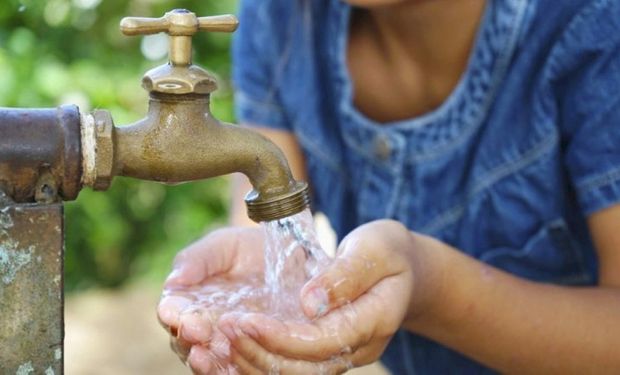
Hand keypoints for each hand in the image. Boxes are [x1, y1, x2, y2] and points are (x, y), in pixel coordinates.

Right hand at [157, 226, 266, 373]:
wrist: (286, 257)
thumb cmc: (247, 249)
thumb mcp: (224, 246)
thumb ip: (198, 259)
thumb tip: (174, 280)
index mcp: (187, 300)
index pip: (172, 311)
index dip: (173, 314)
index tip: (181, 314)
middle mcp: (201, 327)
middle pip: (185, 340)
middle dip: (188, 338)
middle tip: (198, 333)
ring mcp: (224, 343)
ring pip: (207, 360)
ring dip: (205, 362)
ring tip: (206, 356)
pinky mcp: (249, 354)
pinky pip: (235, 369)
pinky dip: (230, 371)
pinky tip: (233, 368)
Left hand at [217, 220, 419, 373]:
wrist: (403, 269)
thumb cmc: (388, 251)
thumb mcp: (374, 249)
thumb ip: (345, 275)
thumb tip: (309, 303)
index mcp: (373, 321)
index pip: (322, 342)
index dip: (281, 337)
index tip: (245, 320)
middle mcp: (357, 347)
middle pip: (303, 368)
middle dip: (259, 352)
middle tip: (224, 328)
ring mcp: (342, 354)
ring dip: (254, 361)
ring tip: (222, 338)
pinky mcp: (326, 352)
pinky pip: (291, 367)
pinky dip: (260, 360)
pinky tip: (234, 347)